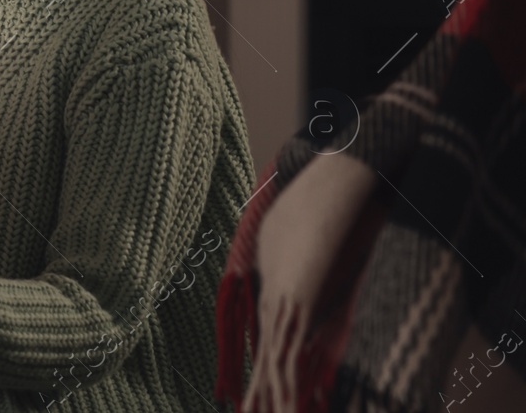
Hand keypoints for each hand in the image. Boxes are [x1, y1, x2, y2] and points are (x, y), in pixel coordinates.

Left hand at [243, 155, 375, 411]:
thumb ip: (296, 259)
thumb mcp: (294, 239)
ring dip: (270, 396)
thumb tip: (307, 265)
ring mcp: (283, 301)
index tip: (250, 403)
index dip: (259, 376)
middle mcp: (273, 300)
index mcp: (272, 289)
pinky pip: (288, 350)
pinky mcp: (298, 300)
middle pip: (262, 360)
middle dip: (258, 394)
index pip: (264, 344)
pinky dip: (285, 382)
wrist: (326, 187)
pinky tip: (283, 406)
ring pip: (272, 362)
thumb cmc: (315, 208)